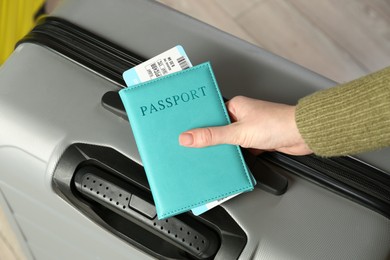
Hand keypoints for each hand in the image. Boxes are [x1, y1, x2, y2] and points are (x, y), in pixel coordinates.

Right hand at [179, 96, 311, 155]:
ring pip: (228, 140)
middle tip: (192, 148)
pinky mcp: (257, 141)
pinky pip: (239, 149)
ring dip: (222, 149)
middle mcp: (242, 116)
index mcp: (235, 106)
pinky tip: (226, 161)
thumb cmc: (278, 124)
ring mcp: (249, 129)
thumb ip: (212, 136)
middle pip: (218, 129)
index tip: (184, 132)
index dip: (196, 124)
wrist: (303, 135)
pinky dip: (234, 155)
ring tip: (207, 156)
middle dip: (208, 139)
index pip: (209, 114)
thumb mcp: (238, 132)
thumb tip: (189, 137)